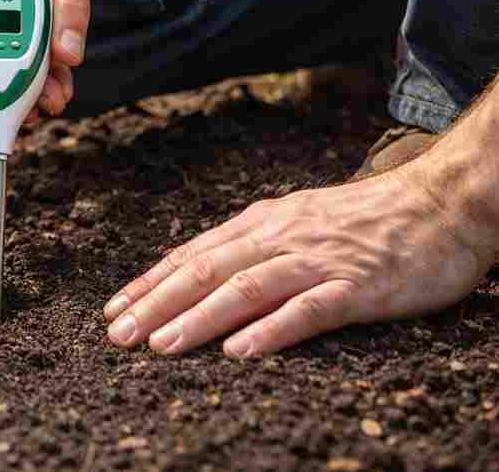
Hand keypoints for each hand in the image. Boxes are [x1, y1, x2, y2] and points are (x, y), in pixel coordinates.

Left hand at [102, 157, 497, 356]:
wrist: (441, 203)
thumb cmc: (367, 218)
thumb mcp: (297, 220)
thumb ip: (252, 243)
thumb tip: (200, 266)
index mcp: (262, 223)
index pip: (192, 253)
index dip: (149, 283)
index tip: (113, 309)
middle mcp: (280, 238)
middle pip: (205, 271)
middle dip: (156, 304)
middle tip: (118, 334)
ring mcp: (317, 261)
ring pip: (244, 289)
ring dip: (198, 319)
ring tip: (161, 346)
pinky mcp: (356, 287)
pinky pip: (307, 310)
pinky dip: (270, 330)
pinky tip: (240, 351)